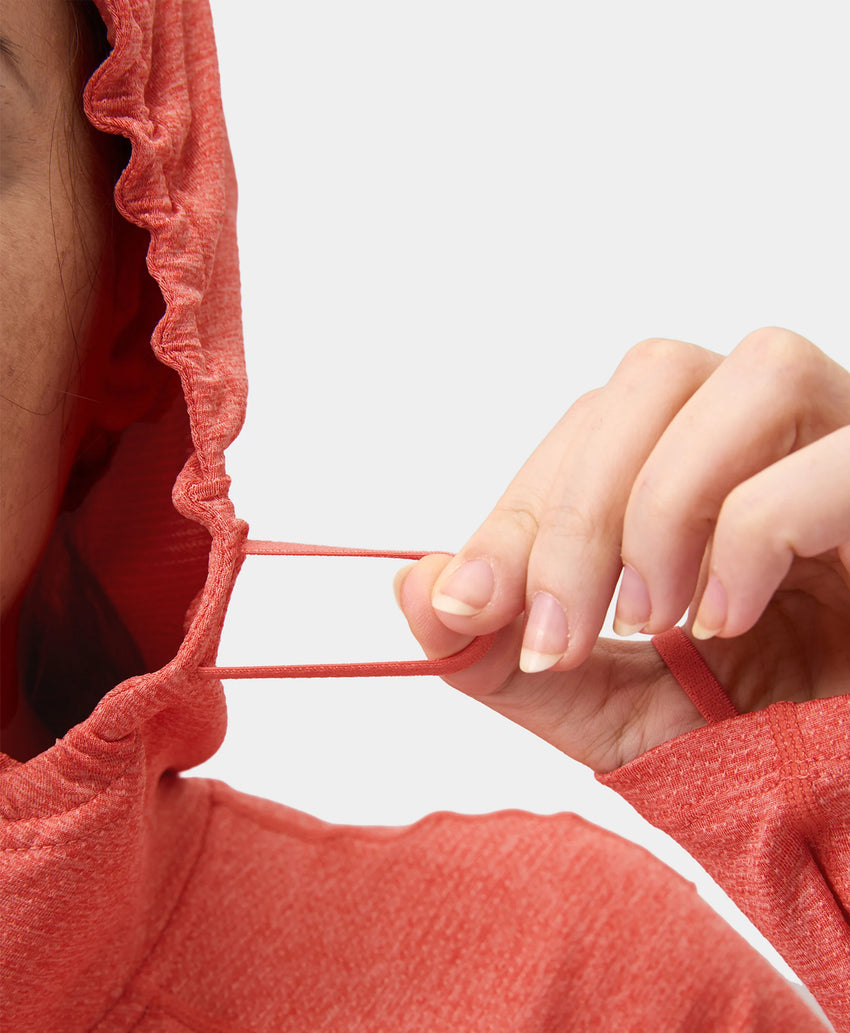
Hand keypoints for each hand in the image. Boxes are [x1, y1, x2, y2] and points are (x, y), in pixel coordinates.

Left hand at [394, 328, 849, 772]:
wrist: (844, 793)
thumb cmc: (748, 740)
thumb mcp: (608, 708)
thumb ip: (505, 657)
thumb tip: (411, 587)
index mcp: (701, 464)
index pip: (592, 425)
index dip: (520, 506)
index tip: (471, 606)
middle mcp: (781, 433)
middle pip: (655, 375)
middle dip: (579, 512)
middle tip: (560, 636)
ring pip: (757, 368)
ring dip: (667, 500)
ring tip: (654, 619)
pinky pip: (839, 460)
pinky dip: (756, 532)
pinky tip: (726, 618)